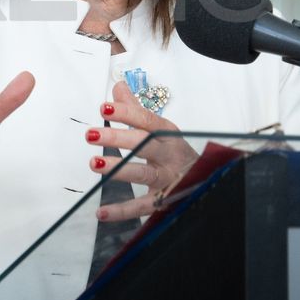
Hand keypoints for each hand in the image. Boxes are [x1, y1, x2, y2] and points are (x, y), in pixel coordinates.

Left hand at [85, 80, 199, 221]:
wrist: (208, 181)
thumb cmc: (176, 153)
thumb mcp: (160, 129)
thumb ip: (136, 109)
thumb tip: (117, 87)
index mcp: (168, 134)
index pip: (147, 120)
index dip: (126, 113)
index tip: (104, 108)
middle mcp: (170, 155)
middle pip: (145, 144)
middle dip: (118, 138)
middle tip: (91, 134)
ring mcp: (169, 179)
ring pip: (144, 174)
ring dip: (119, 169)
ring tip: (95, 164)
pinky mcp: (165, 201)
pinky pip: (142, 207)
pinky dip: (122, 211)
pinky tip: (101, 212)